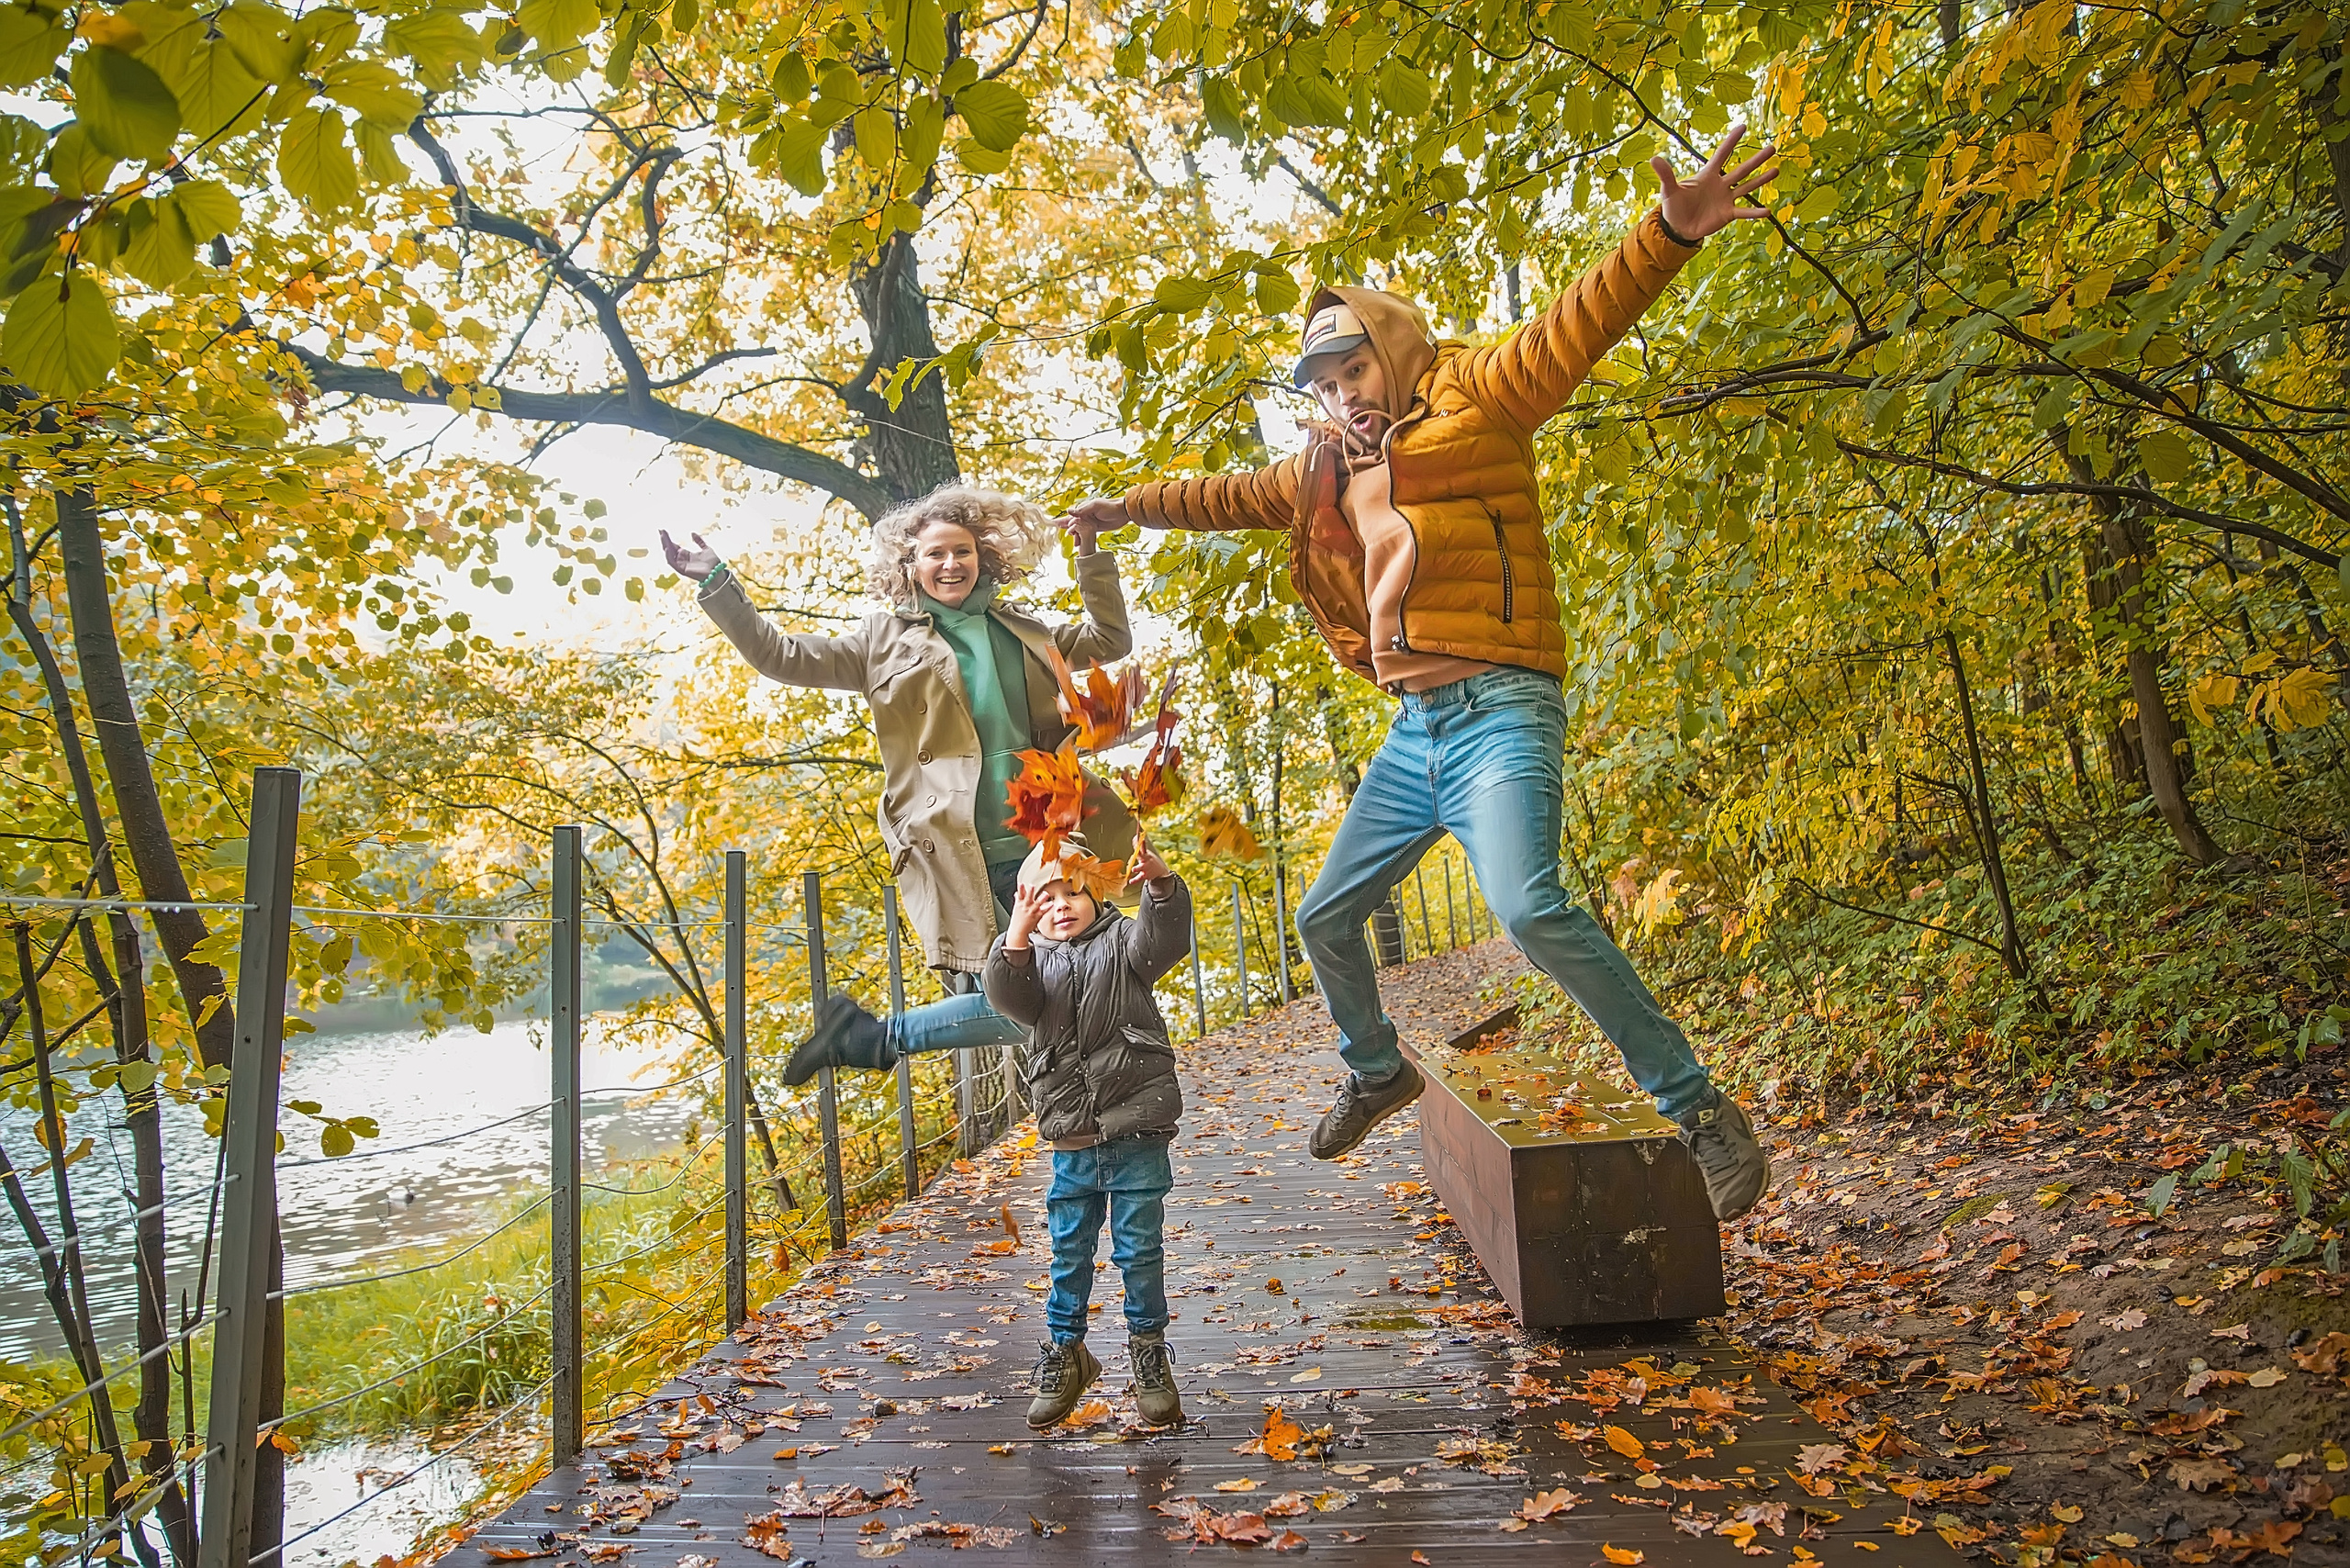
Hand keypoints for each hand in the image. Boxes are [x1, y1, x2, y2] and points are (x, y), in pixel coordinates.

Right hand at [660, 529, 720, 580]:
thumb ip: (699, 541)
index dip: (668, 538)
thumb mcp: (706, 548)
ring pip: (669, 555)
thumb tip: (692, 533)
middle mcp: (682, 560)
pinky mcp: (682, 570)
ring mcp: (681, 565)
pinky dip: (668, 556)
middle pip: (670, 549)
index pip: (674, 546)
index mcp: (686, 555)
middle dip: (664, 540)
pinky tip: (667, 548)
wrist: (718, 572)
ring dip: (665, 545)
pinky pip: (672, 563)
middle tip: (660, 530)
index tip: (663, 530)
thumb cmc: (713, 563)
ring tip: (662, 536)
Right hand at [1004, 881, 1043, 948]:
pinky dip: (1047, 908)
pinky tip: (1052, 904)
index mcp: (1020, 904)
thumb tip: (1016, 893)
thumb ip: (1018, 899)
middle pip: (1028, 898)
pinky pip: (1043, 911)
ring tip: (1046, 894)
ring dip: (1041, 899)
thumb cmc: (1017, 919)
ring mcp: (1031, 912)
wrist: (1018, 931)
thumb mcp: (1016, 908)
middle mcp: (1025, 907)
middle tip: (1032, 886)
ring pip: (1037, 904)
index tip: (1021, 883)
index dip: (1020, 889)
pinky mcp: (1036, 916)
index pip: (1019, 895)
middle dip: (1030, 892)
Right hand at [1060, 497, 1133, 552]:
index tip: (1054, 524)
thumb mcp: (1095, 506)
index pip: (1071, 516)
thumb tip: (1068, 511)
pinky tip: (1079, 543)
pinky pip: (1085, 534)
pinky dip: (1082, 538)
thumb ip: (1082, 509)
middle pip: (1073, 524)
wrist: (1124, 512)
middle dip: (1069, 530)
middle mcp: (1085, 515)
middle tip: (1068, 535)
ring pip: (1079, 530)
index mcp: (1084, 509)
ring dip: (1076, 536)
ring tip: (1076, 543)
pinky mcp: (1095, 528)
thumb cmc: (1110, 507)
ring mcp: (1090, 522)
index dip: (1063, 520)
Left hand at [1126, 836, 1170, 889]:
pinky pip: (1139, 878)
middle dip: (1139, 853)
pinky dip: (1135, 880)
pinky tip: (1130, 881)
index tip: (1136, 836)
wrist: (1161, 872)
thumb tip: (1135, 837)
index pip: (1142, 846)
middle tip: (1136, 851)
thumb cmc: (1150, 861)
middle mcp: (1146, 860)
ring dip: (1137, 868)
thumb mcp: (1147, 853)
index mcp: (1146, 854)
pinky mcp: (1144, 875)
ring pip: (1141, 868)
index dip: (1139, 842)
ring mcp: (1145, 868)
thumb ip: (1140, 846)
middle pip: (1141, 856)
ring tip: (1134, 869)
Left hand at [1651, 121, 1779, 243]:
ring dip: (1761, 180)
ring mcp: (1726, 199)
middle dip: (1757, 159)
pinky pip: (1743, 212)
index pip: (1722, 154)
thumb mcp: (1669, 190)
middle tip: (1773, 148)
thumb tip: (1653, 158)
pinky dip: (1755, 212)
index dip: (1731, 141)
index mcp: (1708, 175)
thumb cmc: (1674, 206)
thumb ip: (1665, 174)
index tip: (1743, 126)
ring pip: (1747, 186)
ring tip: (1776, 169)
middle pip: (1741, 169)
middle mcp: (1720, 184)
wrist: (1678, 228)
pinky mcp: (1727, 214)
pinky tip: (1768, 211)